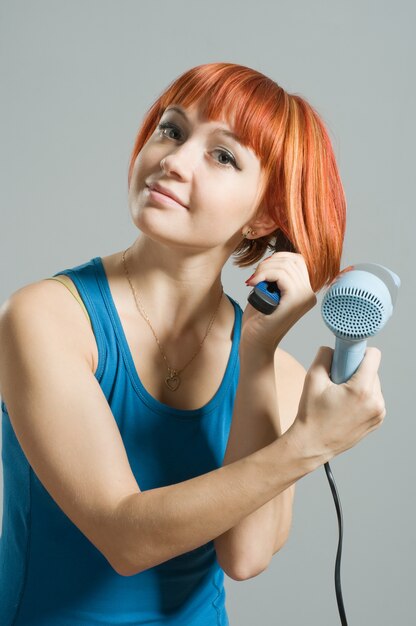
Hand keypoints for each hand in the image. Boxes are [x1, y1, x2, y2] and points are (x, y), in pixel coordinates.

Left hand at [241, 252, 316, 351]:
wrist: (255, 342)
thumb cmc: (259, 319)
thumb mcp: (270, 292)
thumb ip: (277, 276)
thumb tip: (275, 257)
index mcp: (306, 291)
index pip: (298, 260)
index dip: (277, 258)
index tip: (261, 270)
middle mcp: (310, 294)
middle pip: (293, 260)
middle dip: (269, 263)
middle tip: (254, 276)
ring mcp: (305, 298)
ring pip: (286, 266)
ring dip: (264, 269)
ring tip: (253, 281)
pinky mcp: (295, 301)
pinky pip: (282, 276)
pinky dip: (265, 275)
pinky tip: (254, 284)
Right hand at [286, 346, 385, 465]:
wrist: (312, 444)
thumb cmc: (312, 415)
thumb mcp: (312, 379)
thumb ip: (324, 356)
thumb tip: (332, 349)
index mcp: (362, 390)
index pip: (373, 356)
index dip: (358, 352)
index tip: (345, 358)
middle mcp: (376, 402)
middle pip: (372, 370)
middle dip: (355, 370)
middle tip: (336, 381)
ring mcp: (379, 413)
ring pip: (373, 384)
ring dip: (359, 383)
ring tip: (339, 395)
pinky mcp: (377, 420)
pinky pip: (373, 398)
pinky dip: (362, 396)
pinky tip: (345, 405)